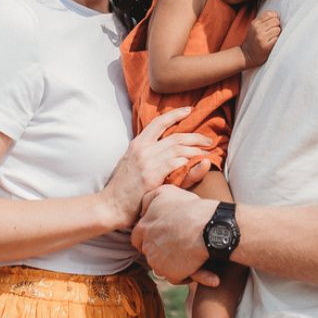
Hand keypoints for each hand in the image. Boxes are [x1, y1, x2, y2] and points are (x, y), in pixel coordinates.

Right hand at [100, 109, 212, 227]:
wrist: (110, 206)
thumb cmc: (123, 189)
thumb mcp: (132, 165)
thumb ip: (149, 156)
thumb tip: (167, 152)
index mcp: (137, 144)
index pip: (158, 122)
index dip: (174, 114)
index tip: (188, 111)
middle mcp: (142, 150)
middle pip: (174, 136)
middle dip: (195, 136)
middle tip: (207, 140)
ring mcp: (145, 162)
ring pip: (177, 148)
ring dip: (195, 149)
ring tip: (205, 152)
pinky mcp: (149, 176)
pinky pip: (172, 163)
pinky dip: (184, 161)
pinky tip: (190, 163)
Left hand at [132, 183, 222, 284]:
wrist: (210, 227)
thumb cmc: (189, 207)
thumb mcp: (164, 192)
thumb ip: (148, 200)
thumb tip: (142, 210)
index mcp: (143, 228)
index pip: (137, 237)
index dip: (149, 237)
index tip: (163, 235)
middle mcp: (147, 247)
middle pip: (149, 252)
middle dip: (160, 250)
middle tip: (177, 244)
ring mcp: (158, 263)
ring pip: (162, 266)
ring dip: (173, 262)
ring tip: (189, 253)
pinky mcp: (172, 274)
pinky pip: (176, 277)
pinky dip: (185, 274)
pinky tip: (196, 265)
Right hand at [240, 10, 281, 67]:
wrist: (246, 55)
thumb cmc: (253, 39)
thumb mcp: (254, 27)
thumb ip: (263, 20)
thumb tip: (277, 15)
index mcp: (255, 23)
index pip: (269, 13)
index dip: (275, 17)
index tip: (273, 21)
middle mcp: (257, 29)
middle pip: (276, 21)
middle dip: (276, 25)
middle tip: (272, 31)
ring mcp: (261, 38)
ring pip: (278, 30)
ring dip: (277, 34)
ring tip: (271, 37)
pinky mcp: (266, 47)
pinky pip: (277, 39)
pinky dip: (276, 41)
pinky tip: (271, 43)